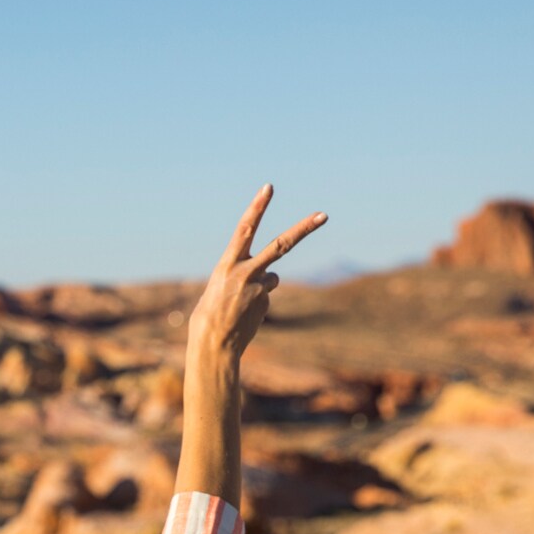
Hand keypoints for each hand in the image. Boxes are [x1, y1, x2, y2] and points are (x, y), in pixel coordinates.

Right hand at [186, 186, 325, 371]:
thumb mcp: (219, 286)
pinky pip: (267, 296)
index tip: (269, 187)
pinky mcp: (267, 303)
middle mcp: (245, 272)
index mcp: (226, 264)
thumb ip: (243, 274)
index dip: (257, 207)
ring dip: (262, 285)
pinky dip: (258, 303)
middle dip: (304, 229)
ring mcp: (259, 289)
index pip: (245, 229)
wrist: (212, 345)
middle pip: (281, 245)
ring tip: (241, 304)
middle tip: (324, 214)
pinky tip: (244, 315)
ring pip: (273, 276)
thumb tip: (273, 278)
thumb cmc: (209, 314)